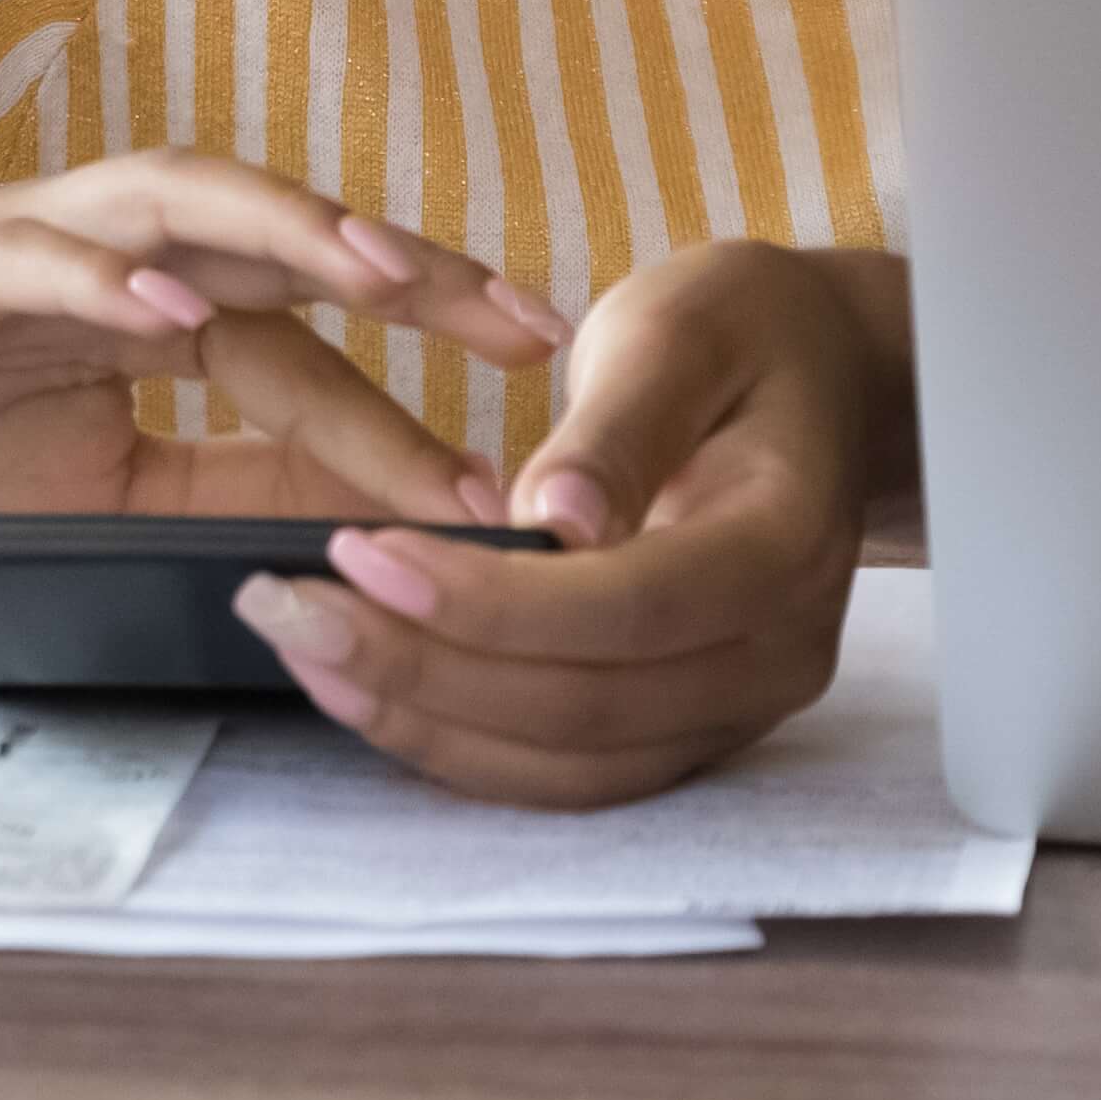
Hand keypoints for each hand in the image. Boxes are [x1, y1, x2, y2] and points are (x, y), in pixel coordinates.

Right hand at [0, 151, 571, 605]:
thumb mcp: (113, 510)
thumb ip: (239, 497)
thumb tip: (407, 524)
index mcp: (139, 307)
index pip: (302, 314)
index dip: (421, 348)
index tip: (546, 397)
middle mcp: (88, 258)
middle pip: (265, 230)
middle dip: (398, 264)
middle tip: (524, 318)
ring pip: (159, 207)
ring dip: (275, 230)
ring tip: (381, 273)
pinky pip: (19, 261)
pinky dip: (100, 273)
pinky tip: (176, 305)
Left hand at [228, 237, 895, 807]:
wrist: (818, 385)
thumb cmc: (741, 334)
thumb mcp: (680, 327)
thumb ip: (621, 423)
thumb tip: (556, 517)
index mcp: (787, 541)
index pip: (630, 607)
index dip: (488, 599)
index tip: (357, 550)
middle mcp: (775, 652)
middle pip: (587, 707)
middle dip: (422, 668)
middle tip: (282, 607)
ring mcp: (735, 709)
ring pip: (568, 766)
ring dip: (422, 718)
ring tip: (299, 645)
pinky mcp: (685, 729)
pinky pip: (566, 771)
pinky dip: (458, 740)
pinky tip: (362, 682)